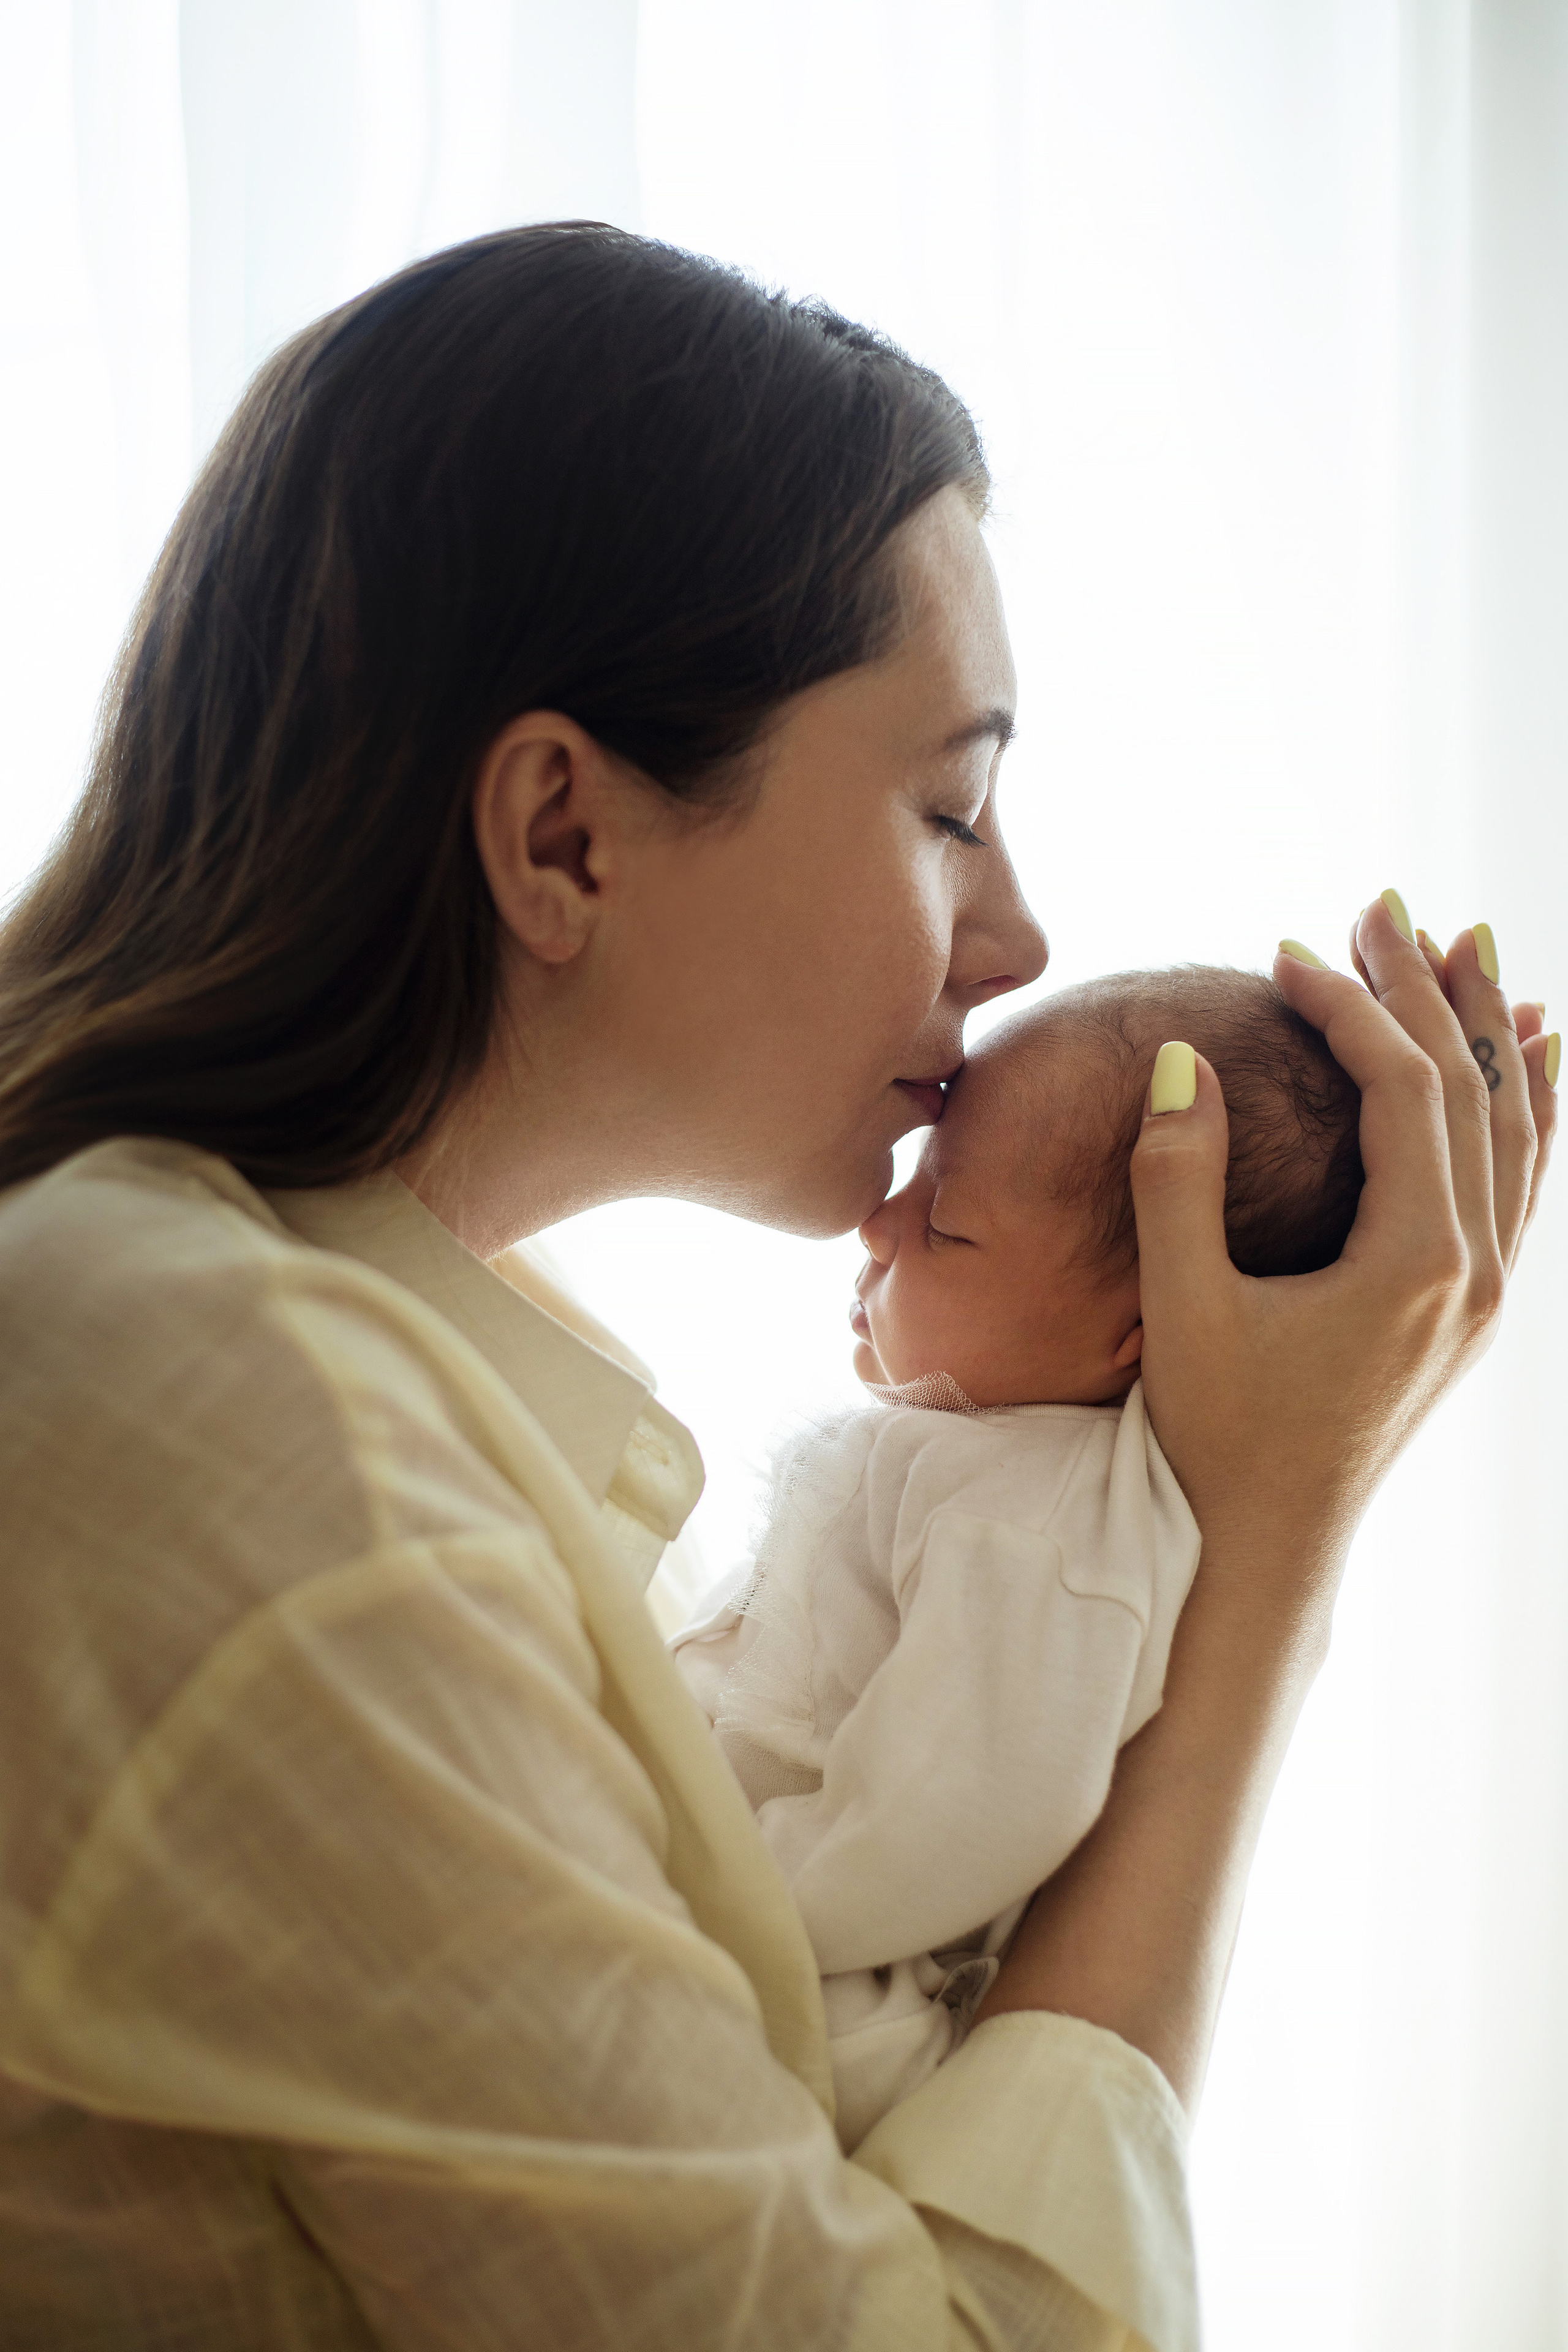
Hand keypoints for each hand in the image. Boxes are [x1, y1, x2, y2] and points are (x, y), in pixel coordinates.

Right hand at [1129, 898, 1555, 1612]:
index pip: (1405, 1088)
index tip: (1285, 951)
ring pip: (1516, 1129)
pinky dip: (1531, 1107)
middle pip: (1472, 1089)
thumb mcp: (1184, 1307)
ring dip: (1487, 1032)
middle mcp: (1478, 1271)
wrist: (1269, 1545)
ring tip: (1464, 947)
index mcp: (1419, 1262)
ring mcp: (1488, 1295)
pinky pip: (1526, 1182)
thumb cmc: (1218, 1437)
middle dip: (1426, 987)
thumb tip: (1181, 1058)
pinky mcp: (1473, 1311)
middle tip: (1377, 904)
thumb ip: (1179, 1179)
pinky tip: (1532, 1062)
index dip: (1348, 1006)